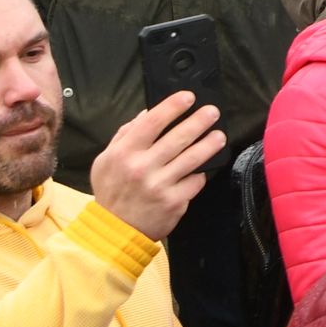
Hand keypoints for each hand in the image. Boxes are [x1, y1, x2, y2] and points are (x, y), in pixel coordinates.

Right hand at [88, 90, 224, 241]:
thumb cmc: (111, 191)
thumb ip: (125, 135)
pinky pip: (195, 181)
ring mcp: (159, 185)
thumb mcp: (106, 160)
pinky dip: (200, 174)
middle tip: (213, 111)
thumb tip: (146, 113)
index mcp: (124, 153)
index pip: (152, 122)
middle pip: (178, 137)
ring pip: (192, 158)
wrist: (114, 230)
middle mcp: (142, 167)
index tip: (189, 97)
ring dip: (210, 144)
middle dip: (199, 121)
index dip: (173, 106)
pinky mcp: (174, 202)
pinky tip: (204, 168)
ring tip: (219, 136)